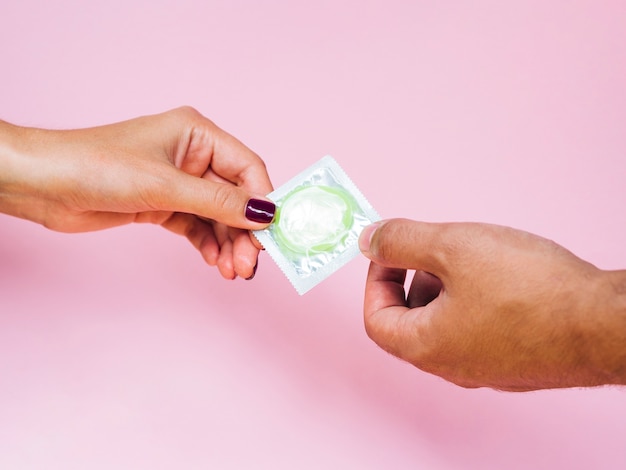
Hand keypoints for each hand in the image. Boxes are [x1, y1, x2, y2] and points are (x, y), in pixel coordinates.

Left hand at [0, 106, 274, 279]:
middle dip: (244, 232)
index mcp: (198, 134)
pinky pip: (198, 226)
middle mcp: (193, 155)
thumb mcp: (165, 185)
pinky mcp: (164, 204)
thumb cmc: (97, 166)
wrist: (44, 185)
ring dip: (228, 243)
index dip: (262, 201)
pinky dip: (208, 244)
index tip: (271, 234)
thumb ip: (218, 201)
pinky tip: (214, 262)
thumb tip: (264, 214)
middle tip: (248, 264)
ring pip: (218, 215)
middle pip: (236, 196)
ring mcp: (179, 182)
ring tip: (232, 271)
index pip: (248, 168)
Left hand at [359, 218, 625, 390]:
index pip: (376, 319)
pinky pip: (478, 332)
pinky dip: (473, 302)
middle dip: (411, 281)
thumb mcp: (452, 247)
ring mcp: (487, 370)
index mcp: (426, 347)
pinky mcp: (518, 364)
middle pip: (410, 324)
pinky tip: (500, 278)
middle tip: (431, 250)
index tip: (392, 251)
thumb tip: (368, 239)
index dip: (376, 280)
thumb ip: (402, 241)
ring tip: (468, 258)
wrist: (605, 323)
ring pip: (445, 326)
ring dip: (443, 289)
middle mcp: (453, 368)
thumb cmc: (529, 289)